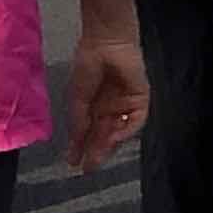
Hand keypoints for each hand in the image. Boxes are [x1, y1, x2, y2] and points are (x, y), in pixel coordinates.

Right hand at [63, 31, 147, 174]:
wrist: (106, 44)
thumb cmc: (88, 65)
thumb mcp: (79, 97)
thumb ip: (79, 119)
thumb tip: (76, 139)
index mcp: (93, 106)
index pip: (88, 132)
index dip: (80, 147)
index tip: (72, 162)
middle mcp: (109, 108)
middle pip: (103, 135)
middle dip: (96, 151)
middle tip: (88, 168)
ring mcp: (125, 105)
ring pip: (119, 131)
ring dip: (109, 145)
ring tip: (97, 158)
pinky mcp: (140, 99)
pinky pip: (136, 120)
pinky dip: (126, 130)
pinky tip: (114, 136)